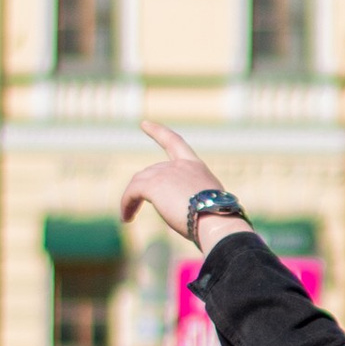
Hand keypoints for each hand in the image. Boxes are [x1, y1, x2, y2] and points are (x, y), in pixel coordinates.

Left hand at [120, 121, 227, 245]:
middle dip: (143, 189)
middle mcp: (180, 165)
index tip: (144, 123)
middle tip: (135, 209)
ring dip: (131, 199)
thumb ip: (192, 198)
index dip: (158, 132)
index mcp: (196, 166)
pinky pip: (132, 192)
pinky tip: (126, 218)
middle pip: (151, 171)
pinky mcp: (154, 185)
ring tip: (128, 217)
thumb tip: (181, 210)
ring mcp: (166, 173)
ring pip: (139, 182)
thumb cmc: (217, 221)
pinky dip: (126, 204)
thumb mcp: (207, 202)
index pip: (174, 142)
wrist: (218, 222)